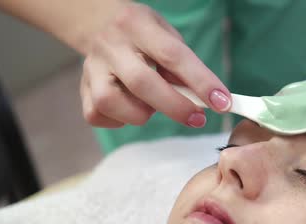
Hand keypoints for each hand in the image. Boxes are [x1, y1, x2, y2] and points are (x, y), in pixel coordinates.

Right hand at [80, 3, 230, 127]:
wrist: (98, 22)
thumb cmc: (143, 34)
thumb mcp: (167, 36)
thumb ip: (184, 65)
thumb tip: (207, 99)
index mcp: (138, 26)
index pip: (173, 55)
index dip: (201, 81)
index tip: (222, 102)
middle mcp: (112, 45)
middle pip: (143, 83)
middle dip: (176, 107)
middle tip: (197, 118)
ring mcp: (92, 67)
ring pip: (111, 102)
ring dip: (140, 114)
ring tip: (152, 106)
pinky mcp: (83, 88)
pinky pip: (97, 114)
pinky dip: (119, 120)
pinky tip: (130, 109)